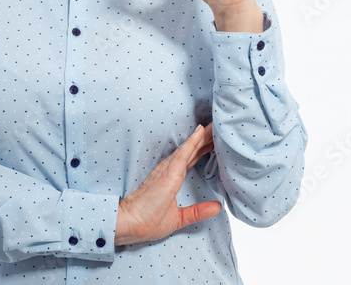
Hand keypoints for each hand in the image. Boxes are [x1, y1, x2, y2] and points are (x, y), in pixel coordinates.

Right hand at [115, 123, 221, 245]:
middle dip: (207, 139)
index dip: (203, 149)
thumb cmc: (147, 221)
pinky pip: (182, 154)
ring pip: (190, 148)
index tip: (215, 140)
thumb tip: (217, 207)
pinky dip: (192, 142)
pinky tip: (201, 132)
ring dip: (203, 136)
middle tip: (219, 126)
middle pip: (192, 150)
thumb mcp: (180, 218)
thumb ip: (198, 211)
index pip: (191, 159)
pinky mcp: (168, 173)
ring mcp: (169, 170)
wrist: (131, 225)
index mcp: (173, 179)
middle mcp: (170, 170)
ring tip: (216, 124)